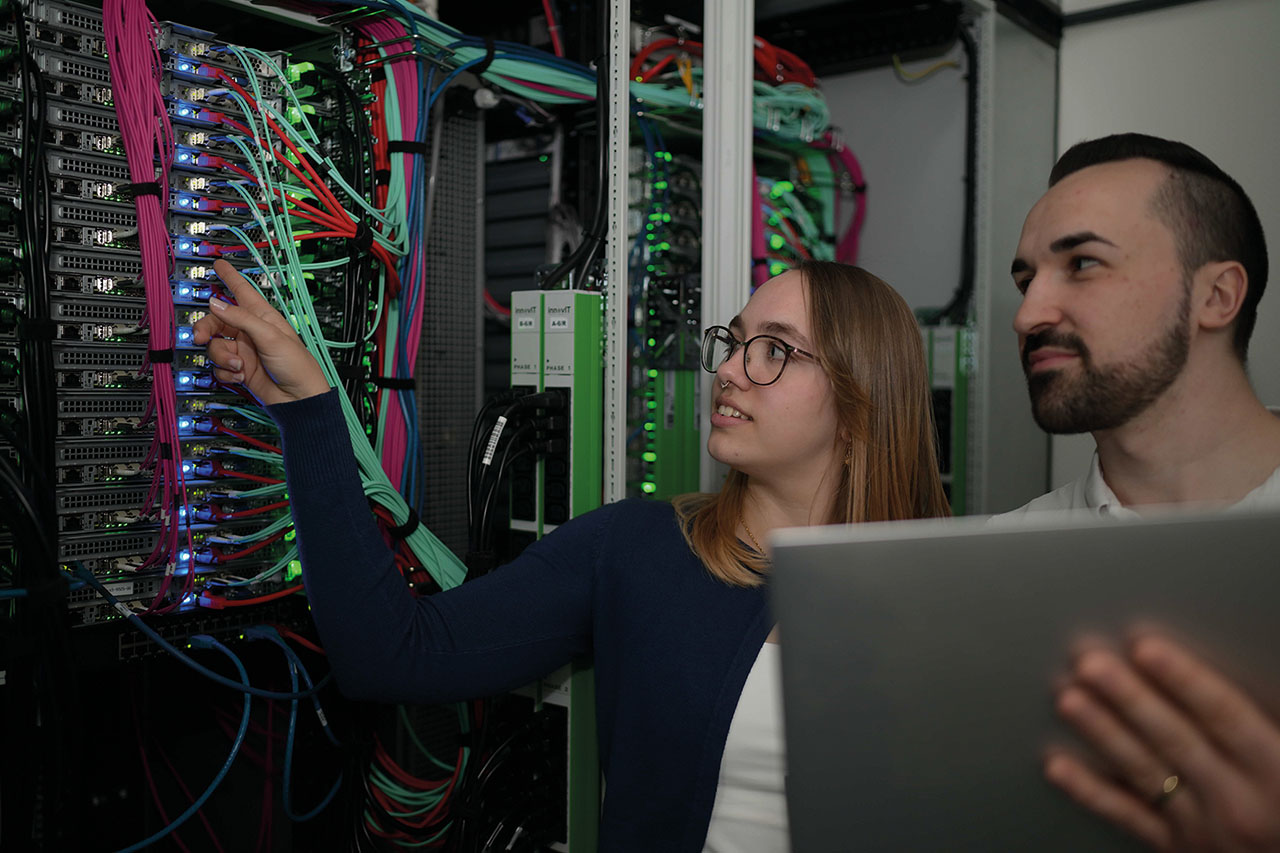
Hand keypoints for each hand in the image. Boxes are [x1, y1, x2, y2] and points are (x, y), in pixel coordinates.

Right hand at [192, 260, 329, 405]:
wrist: (298, 399)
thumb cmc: (297, 365)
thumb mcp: (269, 336)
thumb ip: (240, 318)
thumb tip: (215, 304)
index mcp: (261, 317)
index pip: (241, 291)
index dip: (229, 277)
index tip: (218, 264)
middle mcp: (250, 332)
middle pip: (215, 322)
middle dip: (206, 330)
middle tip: (201, 337)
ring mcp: (243, 350)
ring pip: (215, 346)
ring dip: (222, 357)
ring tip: (239, 365)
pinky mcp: (239, 369)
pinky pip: (219, 366)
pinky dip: (226, 372)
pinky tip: (240, 376)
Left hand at [1045, 632, 1279, 850]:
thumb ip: (1272, 717)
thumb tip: (1265, 679)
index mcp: (1278, 772)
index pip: (1226, 716)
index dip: (1184, 679)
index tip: (1148, 648)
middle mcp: (1239, 802)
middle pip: (1175, 739)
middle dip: (1130, 698)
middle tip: (1092, 664)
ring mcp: (1204, 828)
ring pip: (1144, 772)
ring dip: (1103, 732)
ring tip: (1069, 699)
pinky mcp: (1176, 848)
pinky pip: (1128, 816)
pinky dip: (1090, 790)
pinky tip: (1059, 765)